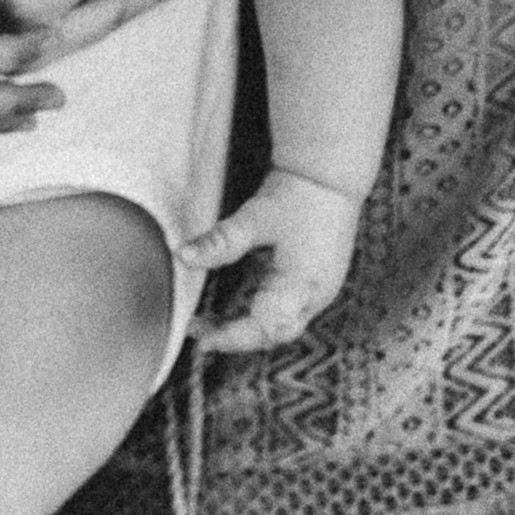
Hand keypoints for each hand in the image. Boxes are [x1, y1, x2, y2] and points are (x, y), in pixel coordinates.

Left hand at [182, 168, 362, 353]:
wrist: (332, 173)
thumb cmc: (298, 195)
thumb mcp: (255, 218)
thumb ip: (220, 242)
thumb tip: (182, 256)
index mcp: (302, 287)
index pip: (264, 329)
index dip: (231, 338)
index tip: (201, 340)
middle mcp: (316, 297)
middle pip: (274, 334)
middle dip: (236, 337)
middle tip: (199, 331)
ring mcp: (321, 290)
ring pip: (282, 324)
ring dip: (247, 326)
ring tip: (211, 322)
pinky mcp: (319, 281)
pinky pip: (289, 310)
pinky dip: (261, 314)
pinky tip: (239, 305)